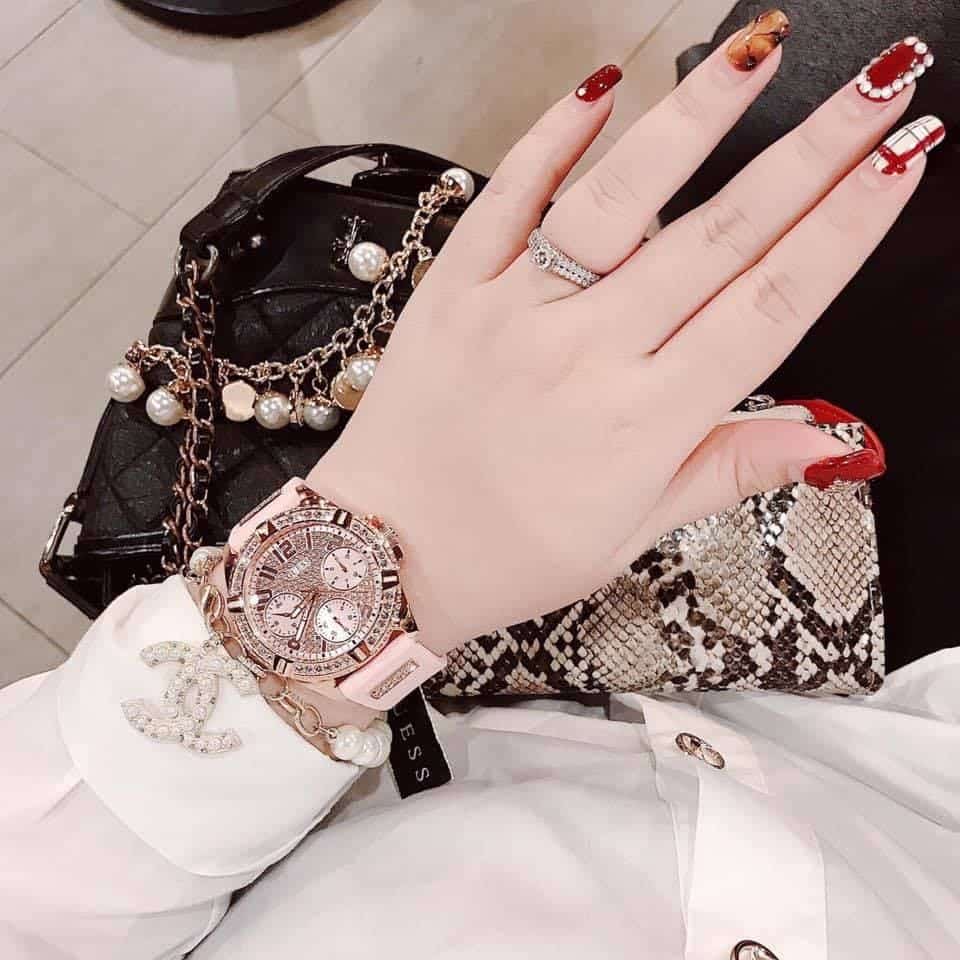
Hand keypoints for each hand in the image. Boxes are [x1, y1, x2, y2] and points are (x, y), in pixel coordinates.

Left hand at [309, 17, 934, 651]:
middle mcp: (584, 356)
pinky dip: (551, 140)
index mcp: (642, 423)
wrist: (385, 552)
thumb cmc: (505, 554)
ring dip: (695, 121)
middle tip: (879, 88)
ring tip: (757, 54)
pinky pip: (506, 200)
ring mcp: (513, 314)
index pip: (767, 308)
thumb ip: (729, 468)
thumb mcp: (630, 533)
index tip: (899, 165)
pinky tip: (600, 88)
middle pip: (716, 239)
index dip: (843, 231)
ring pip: (618, 201)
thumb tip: (835, 439)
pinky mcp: (452, 292)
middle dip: (812, 154)